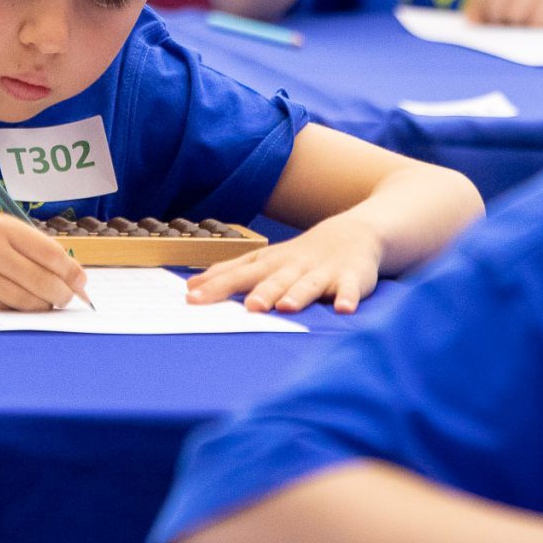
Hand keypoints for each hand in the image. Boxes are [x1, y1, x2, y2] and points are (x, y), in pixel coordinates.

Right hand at [0, 212, 87, 309]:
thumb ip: (29, 245)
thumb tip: (71, 273)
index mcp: (3, 228)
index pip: (53, 255)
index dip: (73, 273)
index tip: (82, 283)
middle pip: (46, 282)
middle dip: (63, 295)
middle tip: (66, 299)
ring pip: (30, 302)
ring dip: (44, 307)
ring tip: (45, 303)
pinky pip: (8, 312)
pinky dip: (20, 313)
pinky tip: (20, 307)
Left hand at [187, 213, 381, 312]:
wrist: (351, 233)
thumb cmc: (298, 255)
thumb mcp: (263, 260)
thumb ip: (231, 273)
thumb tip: (192, 286)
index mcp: (270, 263)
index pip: (239, 274)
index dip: (217, 286)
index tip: (193, 298)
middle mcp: (293, 266)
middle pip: (274, 280)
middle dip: (261, 292)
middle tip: (248, 307)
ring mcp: (322, 272)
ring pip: (308, 284)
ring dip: (297, 295)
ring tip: (286, 307)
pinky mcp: (351, 278)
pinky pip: (350, 290)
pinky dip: (348, 298)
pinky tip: (344, 310)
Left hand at [467, 0, 542, 25]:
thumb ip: (499, 0)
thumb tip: (470, 21)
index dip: (479, 7)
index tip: (483, 25)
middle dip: (498, 20)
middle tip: (514, 30)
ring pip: (512, 14)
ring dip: (522, 28)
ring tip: (539, 23)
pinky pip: (532, 23)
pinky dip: (539, 31)